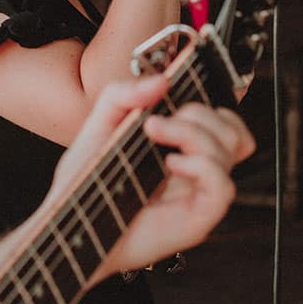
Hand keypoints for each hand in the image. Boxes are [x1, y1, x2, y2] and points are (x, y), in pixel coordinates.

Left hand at [44, 76, 254, 279]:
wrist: (71, 222)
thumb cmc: (86, 180)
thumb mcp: (99, 125)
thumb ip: (122, 94)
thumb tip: (161, 80)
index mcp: (179, 145)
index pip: (223, 120)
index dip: (212, 104)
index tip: (181, 91)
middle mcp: (194, 167)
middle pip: (230, 129)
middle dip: (196, 113)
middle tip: (155, 122)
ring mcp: (198, 191)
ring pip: (231, 149)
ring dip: (193, 132)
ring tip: (155, 134)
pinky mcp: (198, 217)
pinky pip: (224, 186)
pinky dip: (202, 166)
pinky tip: (172, 164)